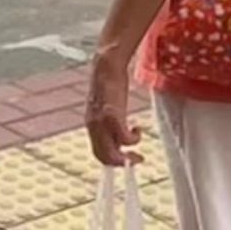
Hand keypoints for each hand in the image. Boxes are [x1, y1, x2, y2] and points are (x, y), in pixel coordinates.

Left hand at [85, 53, 141, 167]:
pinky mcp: (112, 114)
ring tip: (138, 149)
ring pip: (112, 153)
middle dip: (121, 163)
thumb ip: (110, 125)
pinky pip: (123, 138)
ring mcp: (101, 122)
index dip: (112, 162)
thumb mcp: (108, 109)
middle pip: (104, 157)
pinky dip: (133, 139)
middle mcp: (93, 127)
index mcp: (92, 126)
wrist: (106, 66)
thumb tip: (120, 140)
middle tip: (136, 159)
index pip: (98, 153)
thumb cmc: (109, 85)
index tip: (127, 161)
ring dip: (127, 156)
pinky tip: (138, 129)